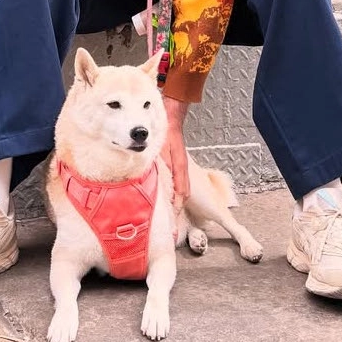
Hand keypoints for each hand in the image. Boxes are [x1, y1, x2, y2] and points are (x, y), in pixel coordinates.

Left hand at [160, 96, 189, 210]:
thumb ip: (161, 165)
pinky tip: (168, 195)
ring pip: (183, 189)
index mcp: (180, 168)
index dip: (176, 207)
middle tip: (170, 223)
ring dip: (177, 201)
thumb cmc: (167, 133)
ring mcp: (181, 167)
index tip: (172, 219)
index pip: (182, 193)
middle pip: (184, 194)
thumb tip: (157, 179)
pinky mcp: (178, 165)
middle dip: (177, 208)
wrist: (173, 118)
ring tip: (170, 213)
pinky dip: (176, 192)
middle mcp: (182, 169)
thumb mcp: (161, 149)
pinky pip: (179, 182)